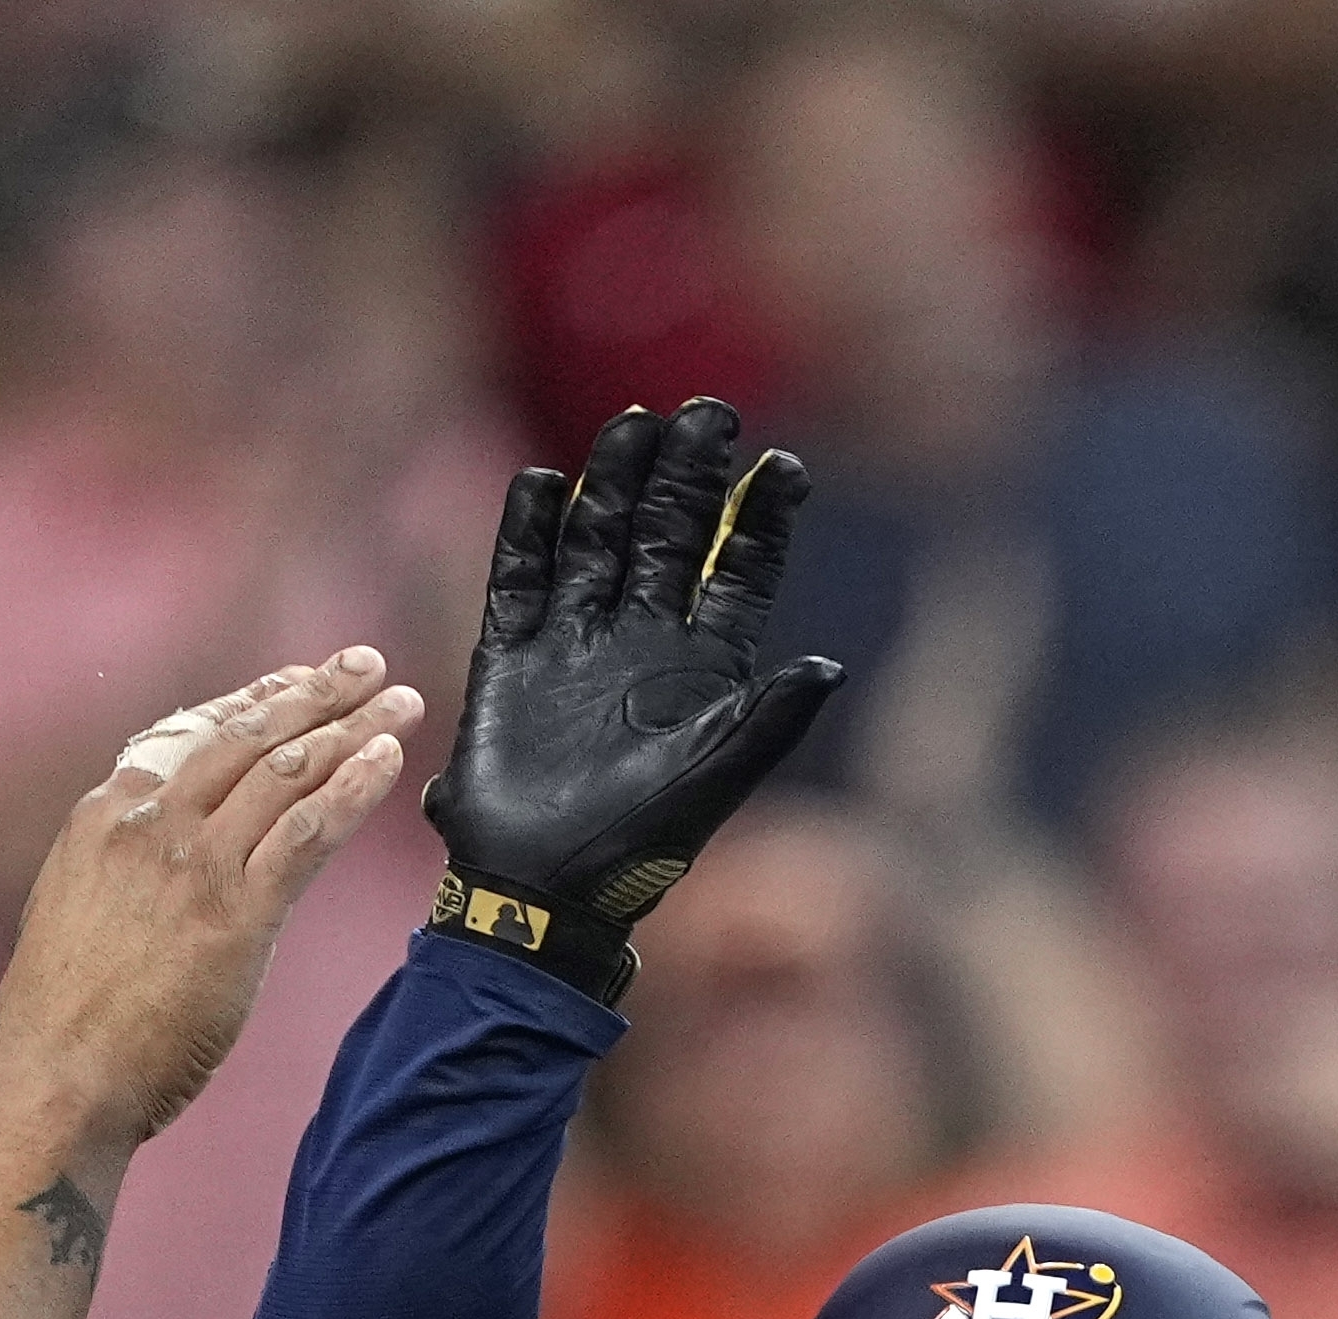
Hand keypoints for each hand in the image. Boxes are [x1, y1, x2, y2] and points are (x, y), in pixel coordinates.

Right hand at [0, 648, 421, 1153]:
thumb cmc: (63, 1019)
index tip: (298, 682)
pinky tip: (388, 759)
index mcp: (107, 816)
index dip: (256, 702)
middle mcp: (152, 824)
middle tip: (366, 665)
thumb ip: (125, 868)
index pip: (194, 734)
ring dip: (351, 728)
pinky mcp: (236, 914)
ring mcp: (195, 865)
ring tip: (398, 702)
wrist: (55, 1078)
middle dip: (315, 693)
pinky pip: (308, 832)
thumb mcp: (77, 910)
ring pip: (287, 772)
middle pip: (249, 737)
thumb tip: (166, 861)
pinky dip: (354, 787)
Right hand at [425, 399, 842, 995]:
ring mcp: (573, 643)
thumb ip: (770, 719)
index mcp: (700, 667)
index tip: (786, 466)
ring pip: (597, 540)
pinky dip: (528, 530)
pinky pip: (519, 577)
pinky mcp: (508, 656)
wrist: (542, 888)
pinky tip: (543, 482)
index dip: (762, 520)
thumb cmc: (641, 843)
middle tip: (709, 411)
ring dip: (616, 482)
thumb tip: (829, 664)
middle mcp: (638, 641)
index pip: (738, 573)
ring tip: (635, 423)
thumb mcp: (718, 778)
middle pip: (667, 535)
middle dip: (688, 475)